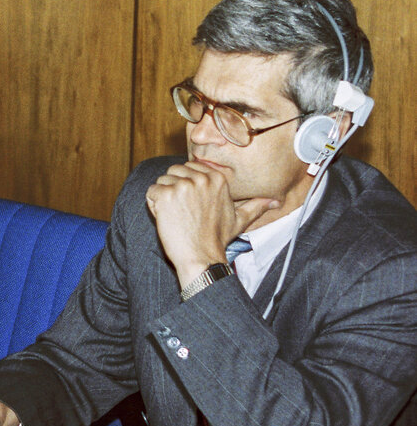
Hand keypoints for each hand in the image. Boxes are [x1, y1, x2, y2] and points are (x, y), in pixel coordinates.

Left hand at [145, 161, 277, 285]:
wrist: (201, 256)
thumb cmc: (217, 239)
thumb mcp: (240, 219)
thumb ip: (255, 206)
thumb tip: (276, 201)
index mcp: (217, 178)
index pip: (189, 168)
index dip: (186, 186)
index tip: (193, 206)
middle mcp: (200, 178)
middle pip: (172, 172)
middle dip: (173, 190)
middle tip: (184, 213)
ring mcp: (182, 186)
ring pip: (161, 181)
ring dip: (162, 199)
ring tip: (176, 217)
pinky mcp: (166, 194)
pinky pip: (150, 193)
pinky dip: (153, 206)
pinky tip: (167, 219)